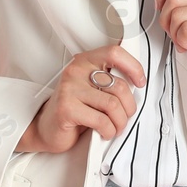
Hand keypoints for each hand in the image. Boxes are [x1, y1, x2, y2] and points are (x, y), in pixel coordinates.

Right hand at [15, 45, 144, 153]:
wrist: (47, 128)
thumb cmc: (74, 108)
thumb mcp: (92, 88)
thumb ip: (109, 81)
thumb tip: (137, 84)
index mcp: (85, 61)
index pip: (114, 53)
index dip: (133, 67)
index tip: (140, 82)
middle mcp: (76, 71)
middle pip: (120, 85)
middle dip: (129, 108)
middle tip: (124, 117)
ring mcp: (69, 89)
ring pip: (113, 105)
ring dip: (120, 122)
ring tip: (115, 127)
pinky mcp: (67, 108)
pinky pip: (101, 121)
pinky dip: (109, 131)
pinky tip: (104, 132)